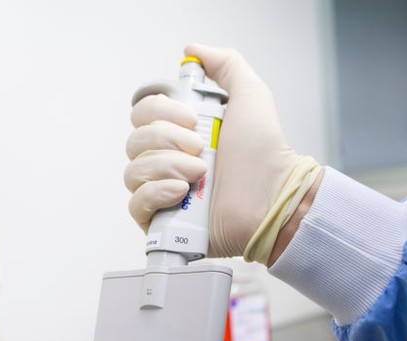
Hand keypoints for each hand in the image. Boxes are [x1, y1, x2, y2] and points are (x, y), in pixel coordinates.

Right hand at [125, 44, 319, 262]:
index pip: (142, 114)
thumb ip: (225, 64)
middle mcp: (167, 162)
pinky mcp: (162, 223)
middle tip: (201, 149)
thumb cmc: (265, 155)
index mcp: (180, 133)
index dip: (161, 112)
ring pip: (134, 171)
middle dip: (168, 141)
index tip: (192, 119)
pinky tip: (181, 193)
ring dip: (168, 167)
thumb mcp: (250, 94)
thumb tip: (193, 51)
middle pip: (134, 142)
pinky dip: (156, 194)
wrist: (273, 197)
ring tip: (200, 174)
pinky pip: (136, 204)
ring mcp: (163, 193)